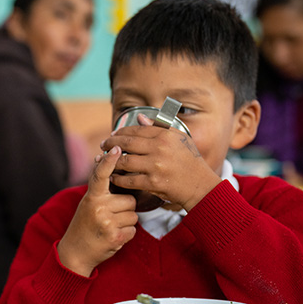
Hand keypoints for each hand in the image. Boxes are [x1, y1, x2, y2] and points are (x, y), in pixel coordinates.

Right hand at [57, 146, 138, 276]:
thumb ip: (100, 190)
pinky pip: (133, 229)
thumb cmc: (85, 225)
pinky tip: (114, 236)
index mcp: (91, 197)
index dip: (109, 161)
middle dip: (125, 208)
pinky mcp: (114, 236)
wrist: (76, 252)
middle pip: (129, 200)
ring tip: (111, 227)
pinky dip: (127, 234)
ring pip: (133, 215)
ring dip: (126, 222)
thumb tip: (108, 165)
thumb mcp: (89, 204)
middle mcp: (98, 207)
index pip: (100, 175)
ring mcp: (106, 222)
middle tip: (110, 217)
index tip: (117, 148)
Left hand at [102, 114, 220, 210]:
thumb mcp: (180, 139)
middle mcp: (160, 149)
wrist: (200, 185)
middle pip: (126, 143)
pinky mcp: (153, 183)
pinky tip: (112, 176)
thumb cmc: (190, 161)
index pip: (136, 130)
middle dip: (110, 144)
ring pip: (124, 161)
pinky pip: (128, 180)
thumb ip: (160, 127)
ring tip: (102, 160)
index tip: (112, 135)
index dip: (120, 132)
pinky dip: (117, 178)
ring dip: (110, 161)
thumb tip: (140, 118)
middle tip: (102, 146)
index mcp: (165, 136)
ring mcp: (155, 167)